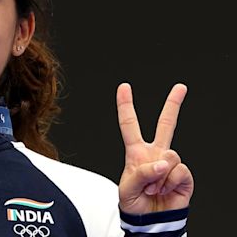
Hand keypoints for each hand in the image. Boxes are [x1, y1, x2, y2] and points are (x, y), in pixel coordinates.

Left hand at [117, 83, 193, 213]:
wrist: (151, 220)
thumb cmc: (135, 203)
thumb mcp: (127, 188)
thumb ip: (141, 173)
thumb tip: (162, 163)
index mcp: (136, 152)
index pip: (129, 125)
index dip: (126, 105)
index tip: (124, 87)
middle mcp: (155, 153)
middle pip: (166, 125)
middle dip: (173, 105)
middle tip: (181, 87)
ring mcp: (170, 163)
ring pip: (169, 155)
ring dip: (159, 176)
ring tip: (153, 188)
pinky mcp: (183, 175)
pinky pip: (179, 170)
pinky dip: (170, 182)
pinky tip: (165, 190)